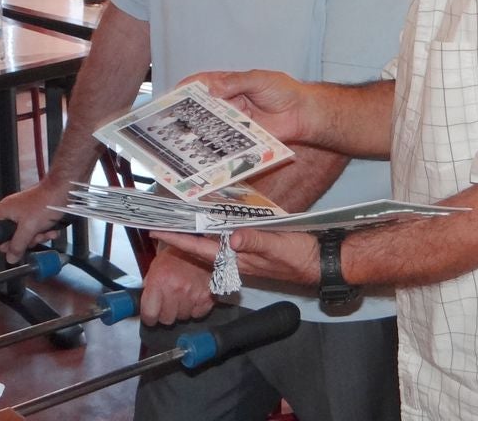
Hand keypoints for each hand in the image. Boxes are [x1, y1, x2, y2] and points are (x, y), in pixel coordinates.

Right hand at [0, 182, 66, 263]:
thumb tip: (10, 257)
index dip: (9, 245)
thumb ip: (18, 245)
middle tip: (36, 235)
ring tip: (46, 231)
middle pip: (14, 238)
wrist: (62, 191)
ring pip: (27, 236)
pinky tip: (50, 229)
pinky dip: (44, 231)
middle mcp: (10, 212)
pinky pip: (35, 230)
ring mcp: (23, 214)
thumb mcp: (29, 228)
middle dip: (29, 240)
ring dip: (39, 237)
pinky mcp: (34, 215)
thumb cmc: (45, 201)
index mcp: (3, 212)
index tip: (19, 246)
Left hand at [140, 248, 214, 324]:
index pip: (149, 314)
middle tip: (167, 302)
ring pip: (182, 317)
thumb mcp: (156, 265)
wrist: (200, 249)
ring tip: (182, 295)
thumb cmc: (177, 255)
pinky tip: (193, 296)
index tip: (150, 316)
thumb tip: (142, 304)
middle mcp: (175, 289)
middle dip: (165, 313)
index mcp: (159, 280)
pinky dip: (194, 308)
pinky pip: (197, 314)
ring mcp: (192, 294)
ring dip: (180, 310)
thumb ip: (148, 286)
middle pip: (166, 319)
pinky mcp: (206, 298)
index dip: (148, 317)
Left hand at [151, 228, 321, 286]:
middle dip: (182, 234)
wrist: (321, 262)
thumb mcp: (278, 246)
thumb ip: (256, 241)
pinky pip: (229, 238)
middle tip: (162, 218)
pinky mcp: (254, 248)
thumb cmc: (300, 256)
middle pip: (202, 246)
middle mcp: (237, 259)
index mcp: (238, 260)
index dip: (178, 240)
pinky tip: (213, 217)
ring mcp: (245, 254)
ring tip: (180, 215)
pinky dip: (217, 228)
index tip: (156, 231)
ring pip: (214, 242)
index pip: (201, 249)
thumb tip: (232, 237)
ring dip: (198, 230)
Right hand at [182, 70, 309, 142]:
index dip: (189, 87)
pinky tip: (207, 145)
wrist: (303, 113)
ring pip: (212, 124)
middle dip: (189, 110)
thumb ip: (236, 82)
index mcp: (230, 84)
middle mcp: (229, 102)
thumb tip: (212, 88)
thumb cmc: (284, 91)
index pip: (204, 83)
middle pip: (204, 105)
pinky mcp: (242, 136)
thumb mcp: (259, 80)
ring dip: (200, 128)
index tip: (175, 92)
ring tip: (185, 132)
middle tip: (174, 116)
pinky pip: (226, 139)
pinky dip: (216, 142)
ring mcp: (234, 120)